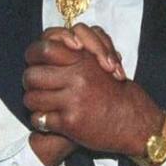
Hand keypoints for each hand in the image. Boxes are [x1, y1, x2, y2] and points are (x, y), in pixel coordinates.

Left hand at [23, 32, 162, 156]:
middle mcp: (76, 76)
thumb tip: (54, 43)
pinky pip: (40, 119)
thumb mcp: (102, 61)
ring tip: (43, 105)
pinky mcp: (70, 122)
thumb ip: (80, 49)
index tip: (40, 64)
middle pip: (31, 75)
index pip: (43, 48)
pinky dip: (41, 122)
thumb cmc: (117, 90)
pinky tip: (50, 121)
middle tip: (37, 88)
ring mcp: (72, 99)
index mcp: (83, 59)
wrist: (135, 121)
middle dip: (30, 83)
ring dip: (34, 103)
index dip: (35, 56)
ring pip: (31, 98)